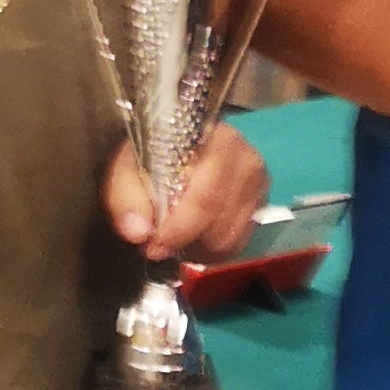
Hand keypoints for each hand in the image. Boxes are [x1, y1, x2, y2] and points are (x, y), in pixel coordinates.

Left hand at [108, 125, 268, 263]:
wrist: (176, 145)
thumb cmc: (154, 154)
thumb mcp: (129, 167)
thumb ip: (128, 197)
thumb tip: (138, 232)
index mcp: (214, 141)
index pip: (205, 198)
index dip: (179, 228)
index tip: (155, 244)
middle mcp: (246, 159)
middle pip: (220, 222)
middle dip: (186, 240)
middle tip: (160, 243)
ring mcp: (258, 182)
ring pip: (231, 237)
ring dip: (200, 247)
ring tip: (178, 237)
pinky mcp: (261, 202)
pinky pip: (240, 242)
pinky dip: (215, 248)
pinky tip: (196, 236)